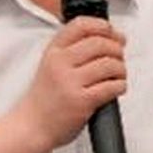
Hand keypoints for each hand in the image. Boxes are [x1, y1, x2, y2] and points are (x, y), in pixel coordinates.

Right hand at [18, 16, 126, 147]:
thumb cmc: (44, 99)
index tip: (112, 33)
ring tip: (118, 75)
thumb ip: (71, 51)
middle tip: (119, 56)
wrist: (31, 127)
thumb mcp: (50, 65)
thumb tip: (106, 39)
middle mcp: (60, 63)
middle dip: (117, 49)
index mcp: (53, 52)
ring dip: (121, 69)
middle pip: (100, 43)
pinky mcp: (82, 101)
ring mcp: (71, 82)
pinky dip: (120, 86)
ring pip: (109, 64)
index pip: (81, 25)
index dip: (102, 26)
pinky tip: (116, 88)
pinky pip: (111, 86)